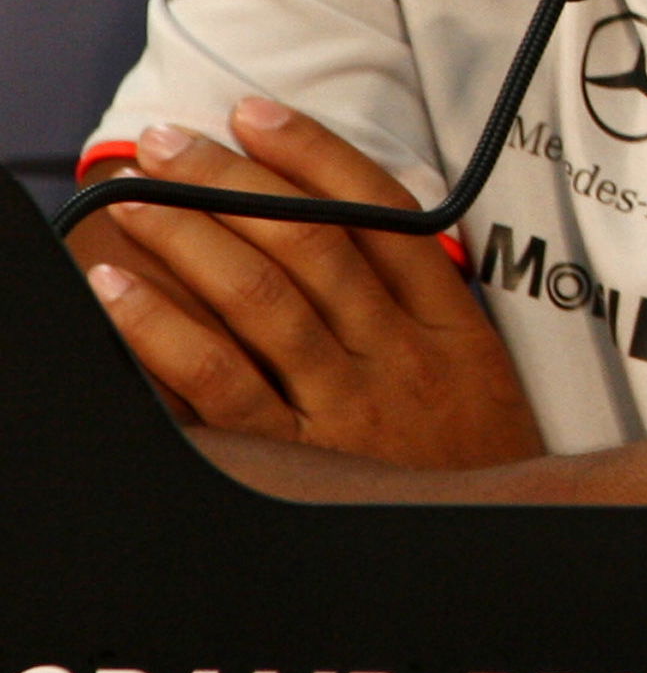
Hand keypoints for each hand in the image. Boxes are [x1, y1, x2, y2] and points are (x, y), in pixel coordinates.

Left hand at [71, 98, 544, 467]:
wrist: (497, 557)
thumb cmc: (475, 473)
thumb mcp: (479, 383)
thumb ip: (422, 314)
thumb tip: (345, 238)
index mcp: (452, 328)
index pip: (382, 214)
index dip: (315, 154)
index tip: (258, 115)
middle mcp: (399, 356)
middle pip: (310, 241)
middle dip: (229, 179)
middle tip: (169, 144)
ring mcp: (346, 408)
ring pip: (261, 295)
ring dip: (189, 234)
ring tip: (135, 197)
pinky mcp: (297, 460)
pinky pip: (219, 380)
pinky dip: (163, 328)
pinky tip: (123, 293)